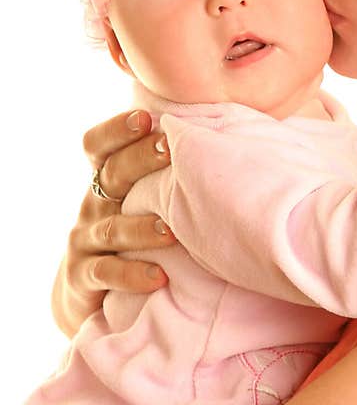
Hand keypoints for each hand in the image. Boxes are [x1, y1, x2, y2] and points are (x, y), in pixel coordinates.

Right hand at [52, 110, 175, 336]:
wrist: (93, 288)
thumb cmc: (137, 227)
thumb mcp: (145, 194)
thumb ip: (170, 169)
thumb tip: (226, 136)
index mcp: (107, 179)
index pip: (98, 146)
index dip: (116, 130)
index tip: (145, 117)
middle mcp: (93, 204)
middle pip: (110, 175)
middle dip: (139, 160)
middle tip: (170, 149)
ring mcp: (86, 240)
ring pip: (112, 228)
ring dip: (142, 228)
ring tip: (173, 230)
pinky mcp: (82, 276)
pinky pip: (106, 273)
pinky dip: (131, 274)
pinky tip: (159, 276)